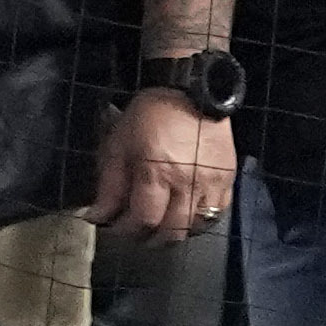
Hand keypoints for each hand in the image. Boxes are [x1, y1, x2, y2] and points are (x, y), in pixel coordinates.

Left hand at [95, 86, 232, 247]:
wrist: (190, 87)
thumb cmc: (149, 115)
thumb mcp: (118, 145)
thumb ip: (109, 186)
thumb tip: (96, 217)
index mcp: (157, 173)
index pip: (143, 221)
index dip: (127, 231)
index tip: (117, 227)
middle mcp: (188, 182)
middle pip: (171, 232)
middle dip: (150, 238)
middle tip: (138, 231)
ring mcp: (212, 181)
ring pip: (196, 227)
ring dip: (176, 231)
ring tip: (162, 223)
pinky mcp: (228, 176)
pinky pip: (218, 212)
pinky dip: (200, 220)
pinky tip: (185, 213)